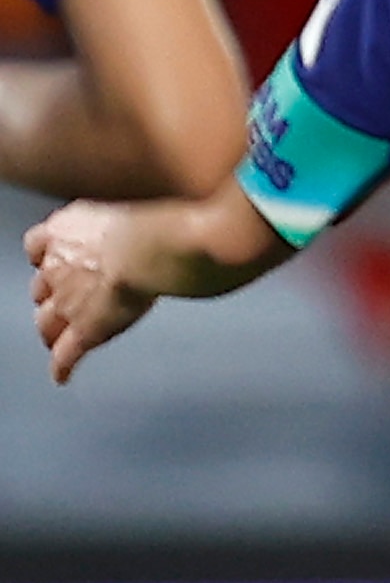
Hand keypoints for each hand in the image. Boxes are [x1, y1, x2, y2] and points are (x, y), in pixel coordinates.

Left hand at [27, 203, 161, 383]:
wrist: (157, 248)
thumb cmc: (158, 222)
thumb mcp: (132, 208)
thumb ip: (125, 219)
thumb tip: (150, 222)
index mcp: (66, 229)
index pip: (37, 245)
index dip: (47, 255)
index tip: (54, 258)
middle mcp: (58, 265)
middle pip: (41, 287)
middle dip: (51, 293)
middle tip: (66, 299)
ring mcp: (68, 301)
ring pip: (46, 322)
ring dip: (51, 330)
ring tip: (58, 338)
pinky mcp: (86, 329)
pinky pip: (66, 354)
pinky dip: (63, 367)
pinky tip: (62, 375)